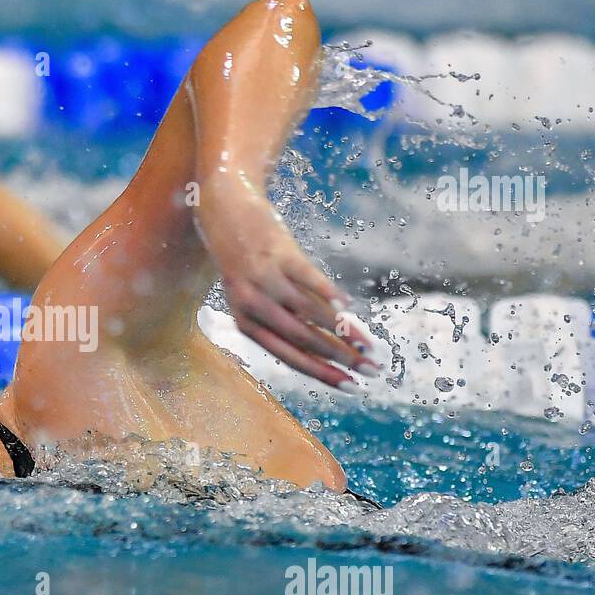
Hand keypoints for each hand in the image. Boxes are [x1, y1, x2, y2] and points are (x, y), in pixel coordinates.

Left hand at [214, 226, 378, 389]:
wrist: (223, 207)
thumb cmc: (243, 258)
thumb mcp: (253, 292)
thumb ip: (285, 316)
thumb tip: (329, 342)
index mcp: (246, 321)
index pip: (288, 356)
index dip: (322, 373)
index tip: (350, 387)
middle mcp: (253, 303)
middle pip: (304, 339)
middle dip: (341, 358)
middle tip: (371, 371)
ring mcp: (266, 278)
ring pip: (310, 314)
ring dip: (344, 332)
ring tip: (369, 345)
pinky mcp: (280, 253)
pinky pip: (309, 278)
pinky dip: (330, 294)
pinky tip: (349, 308)